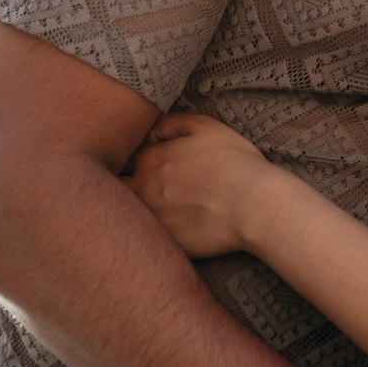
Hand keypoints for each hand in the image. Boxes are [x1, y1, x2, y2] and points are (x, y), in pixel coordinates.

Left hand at [124, 112, 278, 258]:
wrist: (254, 206)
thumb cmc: (235, 163)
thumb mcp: (204, 127)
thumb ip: (168, 124)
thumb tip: (147, 130)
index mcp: (148, 158)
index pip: (119, 158)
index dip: (123, 160)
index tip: (135, 164)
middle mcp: (141, 188)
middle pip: (113, 188)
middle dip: (115, 186)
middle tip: (133, 188)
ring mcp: (149, 217)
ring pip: (121, 214)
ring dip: (125, 210)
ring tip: (143, 209)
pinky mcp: (160, 242)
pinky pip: (139, 237)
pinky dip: (141, 232)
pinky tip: (158, 229)